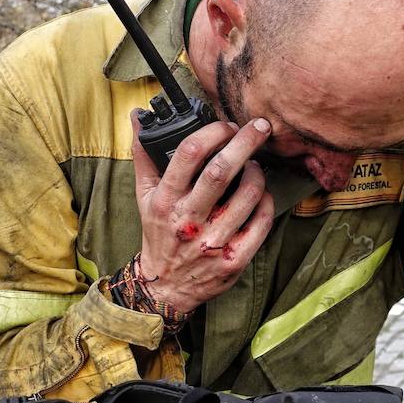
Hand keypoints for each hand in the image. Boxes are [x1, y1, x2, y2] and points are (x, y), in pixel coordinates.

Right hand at [130, 114, 275, 313]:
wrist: (166, 286)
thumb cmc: (159, 234)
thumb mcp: (145, 196)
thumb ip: (144, 156)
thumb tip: (137, 117)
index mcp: (166, 201)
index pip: (188, 154)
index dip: (212, 133)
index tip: (225, 125)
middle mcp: (189, 221)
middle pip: (221, 171)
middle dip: (245, 142)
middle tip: (259, 127)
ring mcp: (213, 242)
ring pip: (248, 195)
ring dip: (258, 173)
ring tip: (255, 165)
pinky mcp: (234, 259)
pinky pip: (261, 223)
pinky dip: (266, 202)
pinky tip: (261, 194)